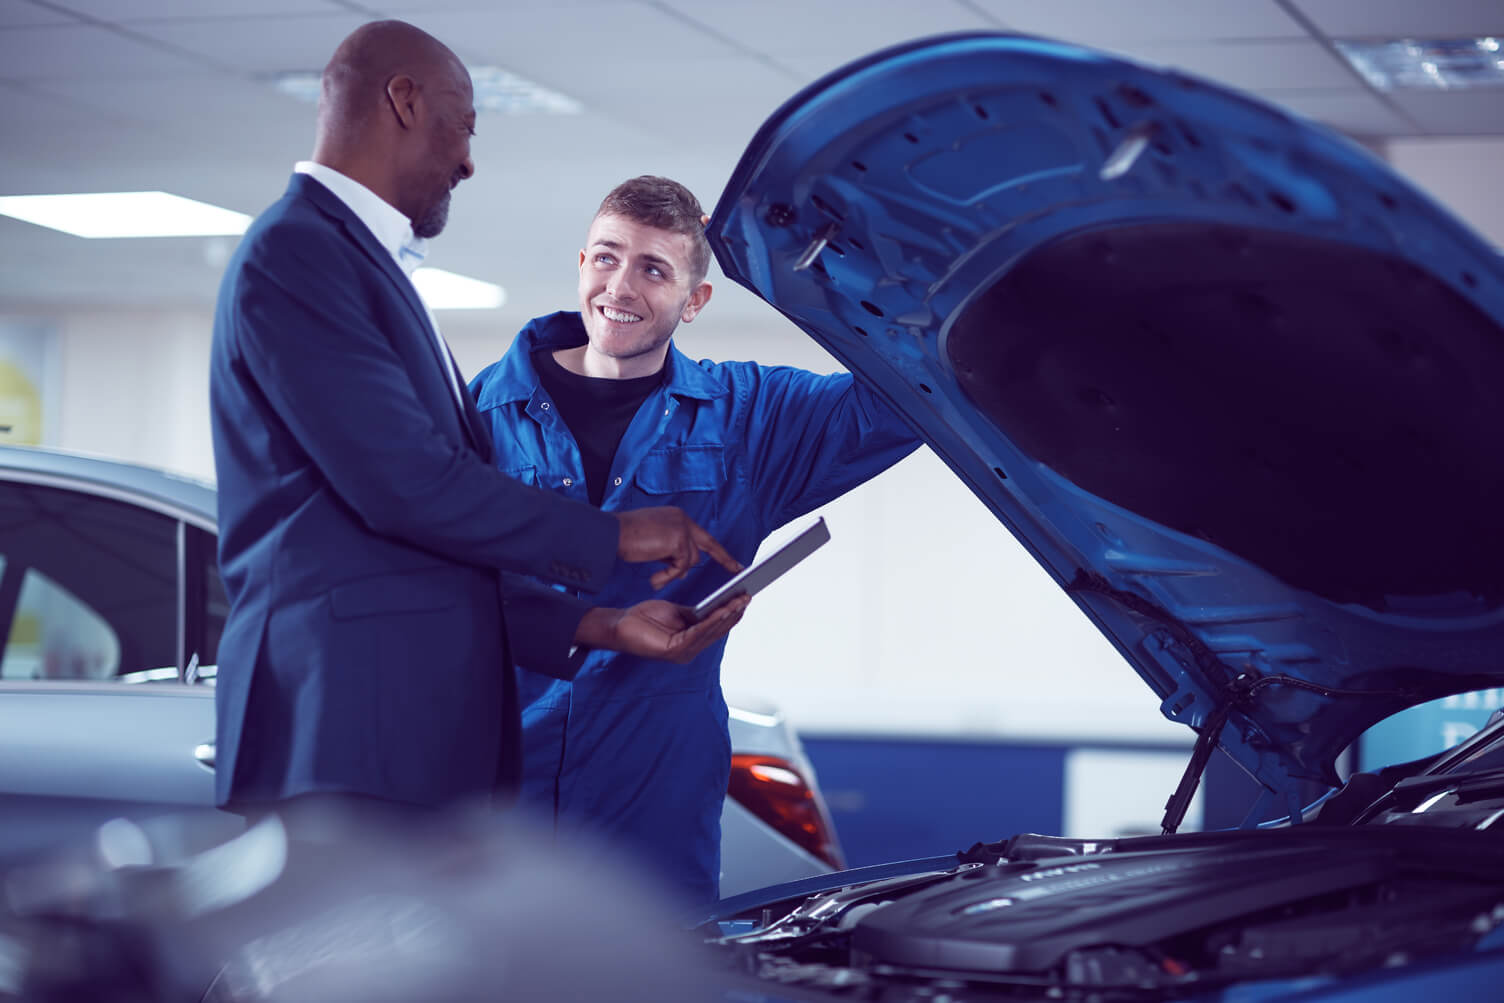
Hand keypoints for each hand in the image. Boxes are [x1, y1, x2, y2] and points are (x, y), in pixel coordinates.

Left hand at [574, 596, 750, 662]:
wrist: (621, 625)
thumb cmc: (645, 619)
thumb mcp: (677, 614)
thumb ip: (696, 614)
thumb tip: (716, 607)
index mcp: (691, 642)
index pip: (717, 628)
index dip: (732, 613)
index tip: (746, 597)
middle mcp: (690, 651)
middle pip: (718, 630)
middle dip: (735, 612)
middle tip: (748, 596)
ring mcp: (683, 653)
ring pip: (711, 631)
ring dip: (728, 614)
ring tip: (740, 599)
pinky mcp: (675, 650)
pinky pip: (697, 632)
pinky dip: (711, 620)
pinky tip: (721, 609)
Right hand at [615, 506, 741, 589]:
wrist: (609, 534)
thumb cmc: (624, 539)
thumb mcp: (652, 544)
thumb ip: (669, 552)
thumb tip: (682, 569)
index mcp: (676, 517)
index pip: (702, 536)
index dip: (719, 552)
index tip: (736, 565)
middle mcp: (682, 519)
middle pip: (700, 549)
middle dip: (708, 562)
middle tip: (734, 571)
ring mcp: (681, 528)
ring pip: (690, 561)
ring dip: (672, 573)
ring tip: (655, 580)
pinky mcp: (678, 540)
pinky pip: (680, 567)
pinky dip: (667, 576)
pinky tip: (654, 579)